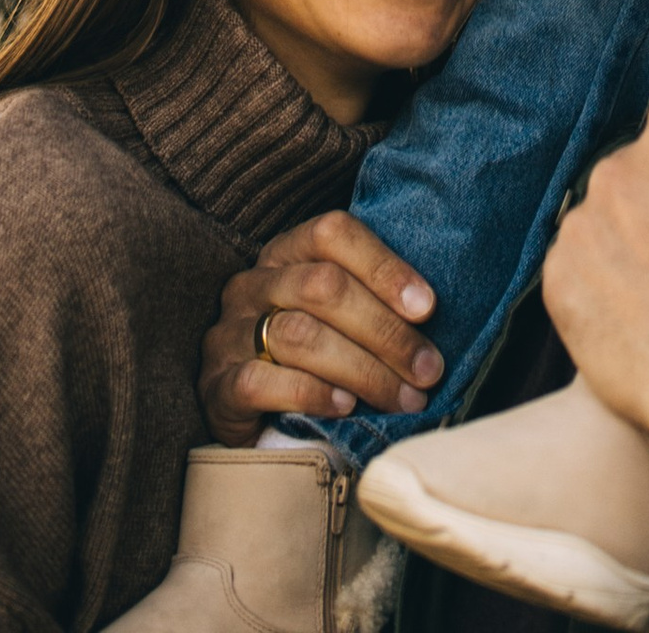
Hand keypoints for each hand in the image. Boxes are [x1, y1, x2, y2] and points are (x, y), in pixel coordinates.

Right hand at [198, 210, 444, 443]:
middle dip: (385, 331)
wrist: (249, 413)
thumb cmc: (310, 354)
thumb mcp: (336, 314)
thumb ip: (370, 300)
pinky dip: (311, 393)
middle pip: (323, 287)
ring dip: (363, 370)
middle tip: (427, 370)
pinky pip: (262, 382)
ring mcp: (228, 333)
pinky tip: (345, 407)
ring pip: (300, 336)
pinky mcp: (215, 386)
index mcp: (285, 251)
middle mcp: (252, 283)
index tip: (428, 308)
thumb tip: (432, 314)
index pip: (333, 233)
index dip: (383, 266)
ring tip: (402, 397)